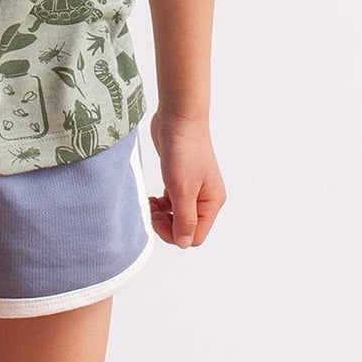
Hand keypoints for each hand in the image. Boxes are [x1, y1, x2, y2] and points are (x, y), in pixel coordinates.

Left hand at [146, 109, 225, 247]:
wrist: (179, 119)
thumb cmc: (184, 150)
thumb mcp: (182, 189)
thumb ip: (184, 219)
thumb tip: (185, 242)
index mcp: (212, 202)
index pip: (194, 236)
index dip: (174, 234)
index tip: (157, 220)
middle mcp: (206, 198)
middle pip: (186, 228)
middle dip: (166, 225)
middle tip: (151, 212)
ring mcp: (194, 189)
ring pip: (177, 216)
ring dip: (162, 216)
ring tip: (150, 204)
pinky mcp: (181, 180)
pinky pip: (172, 203)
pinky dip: (161, 205)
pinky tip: (152, 198)